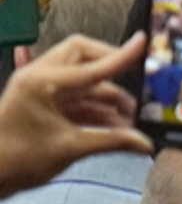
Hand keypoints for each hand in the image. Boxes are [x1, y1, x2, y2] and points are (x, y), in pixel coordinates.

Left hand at [0, 34, 150, 196]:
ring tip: (128, 119)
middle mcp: (40, 78)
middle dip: (111, 67)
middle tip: (134, 81)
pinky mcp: (43, 103)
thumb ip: (112, 141)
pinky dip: (95, 108)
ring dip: (106, 96)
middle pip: (84, 56)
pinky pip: (76, 96)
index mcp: (42, 83)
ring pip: (83, 78)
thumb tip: (143, 142)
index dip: (122, 56)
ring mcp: (41, 89)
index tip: (142, 43)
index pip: (92, 65)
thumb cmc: (16, 160)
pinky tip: (114, 125)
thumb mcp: (70, 149)